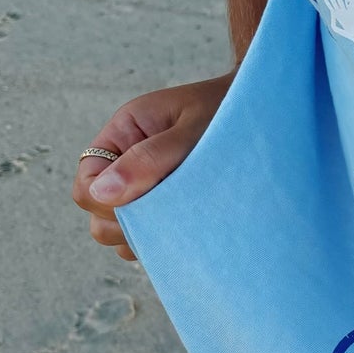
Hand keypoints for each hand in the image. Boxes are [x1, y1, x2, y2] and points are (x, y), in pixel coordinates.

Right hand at [72, 72, 234, 260]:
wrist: (267, 112)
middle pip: (98, 217)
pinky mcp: (168, 208)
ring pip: (123, 235)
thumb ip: (150, 158)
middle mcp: (127, 165)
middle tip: (175, 210)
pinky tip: (196, 226)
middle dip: (129, 224)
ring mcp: (147, 189)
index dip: (104, 203)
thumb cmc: (230, 110)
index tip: (143, 202)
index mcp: (124, 135)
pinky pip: (150, 240)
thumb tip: (103, 193)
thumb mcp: (192, 129)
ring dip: (150, 236)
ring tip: (191, 216)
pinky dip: (167, 242)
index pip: (86, 186)